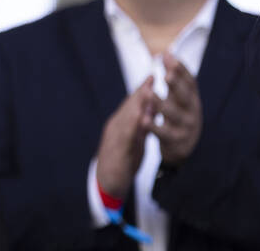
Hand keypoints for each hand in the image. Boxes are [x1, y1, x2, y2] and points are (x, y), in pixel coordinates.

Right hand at [95, 77, 159, 199]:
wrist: (107, 183)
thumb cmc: (122, 162)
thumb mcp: (134, 142)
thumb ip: (140, 127)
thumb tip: (150, 110)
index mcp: (120, 125)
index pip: (132, 105)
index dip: (142, 91)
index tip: (152, 77)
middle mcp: (115, 128)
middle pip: (129, 107)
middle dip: (141, 92)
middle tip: (152, 77)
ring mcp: (114, 138)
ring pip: (127, 118)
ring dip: (137, 104)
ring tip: (148, 92)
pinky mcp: (117, 151)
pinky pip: (126, 136)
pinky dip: (134, 125)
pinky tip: (142, 118)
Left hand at [151, 53, 201, 164]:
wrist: (183, 148)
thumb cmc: (178, 114)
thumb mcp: (178, 96)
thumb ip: (173, 76)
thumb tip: (166, 52)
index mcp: (193, 98)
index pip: (190, 82)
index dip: (181, 69)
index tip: (170, 56)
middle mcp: (192, 111)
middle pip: (185, 97)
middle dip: (176, 86)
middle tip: (167, 76)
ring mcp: (185, 127)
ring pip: (173, 115)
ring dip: (161, 104)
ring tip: (150, 94)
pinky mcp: (175, 141)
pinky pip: (163, 133)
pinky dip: (153, 126)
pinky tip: (143, 119)